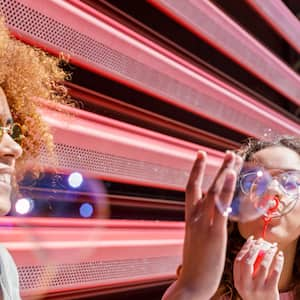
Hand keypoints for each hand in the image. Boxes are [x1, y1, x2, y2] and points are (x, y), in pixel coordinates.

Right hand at [162, 150, 241, 299]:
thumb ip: (200, 227)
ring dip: (225, 172)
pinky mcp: (214, 233)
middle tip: (229, 152)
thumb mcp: (196, 241)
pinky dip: (227, 190)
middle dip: (218, 167)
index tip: (201, 155)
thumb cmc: (196, 265)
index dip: (196, 170)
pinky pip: (221, 207)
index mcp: (190, 218)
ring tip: (234, 156)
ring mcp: (204, 223)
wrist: (191, 285)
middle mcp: (195, 217)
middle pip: (206, 185)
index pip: (191, 188)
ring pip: (214, 191)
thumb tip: (206, 220)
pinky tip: (232, 175)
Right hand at [233, 237, 283, 299]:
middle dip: (254, 249)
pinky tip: (279, 255)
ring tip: (272, 247)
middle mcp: (246, 285)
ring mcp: (258, 288)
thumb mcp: (246, 284)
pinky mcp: (270, 291)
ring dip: (268, 253)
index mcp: (237, 282)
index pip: (238, 260)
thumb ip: (245, 270)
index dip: (244, 248)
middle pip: (248, 262)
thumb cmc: (256, 294)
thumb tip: (250, 248)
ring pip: (262, 265)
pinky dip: (278, 261)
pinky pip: (275, 272)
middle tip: (261, 241)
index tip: (251, 240)